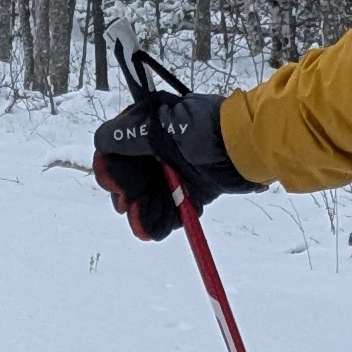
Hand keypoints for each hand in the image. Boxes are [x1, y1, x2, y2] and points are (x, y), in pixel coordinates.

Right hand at [90, 84, 257, 241]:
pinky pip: (166, 212)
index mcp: (145, 128)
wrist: (250, 147)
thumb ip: (131, 136)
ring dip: (145, 213)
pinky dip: (163, 221)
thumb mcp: (167, 126)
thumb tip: (101, 142)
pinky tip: (167, 225)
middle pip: (126, 180)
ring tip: (154, 220)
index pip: (113, 153)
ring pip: (144, 200)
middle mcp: (154, 151)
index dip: (113, 172)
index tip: (124, 186)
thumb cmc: (209, 130)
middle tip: (137, 203)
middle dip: (131, 195)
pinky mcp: (187, 192)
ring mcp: (170, 173)